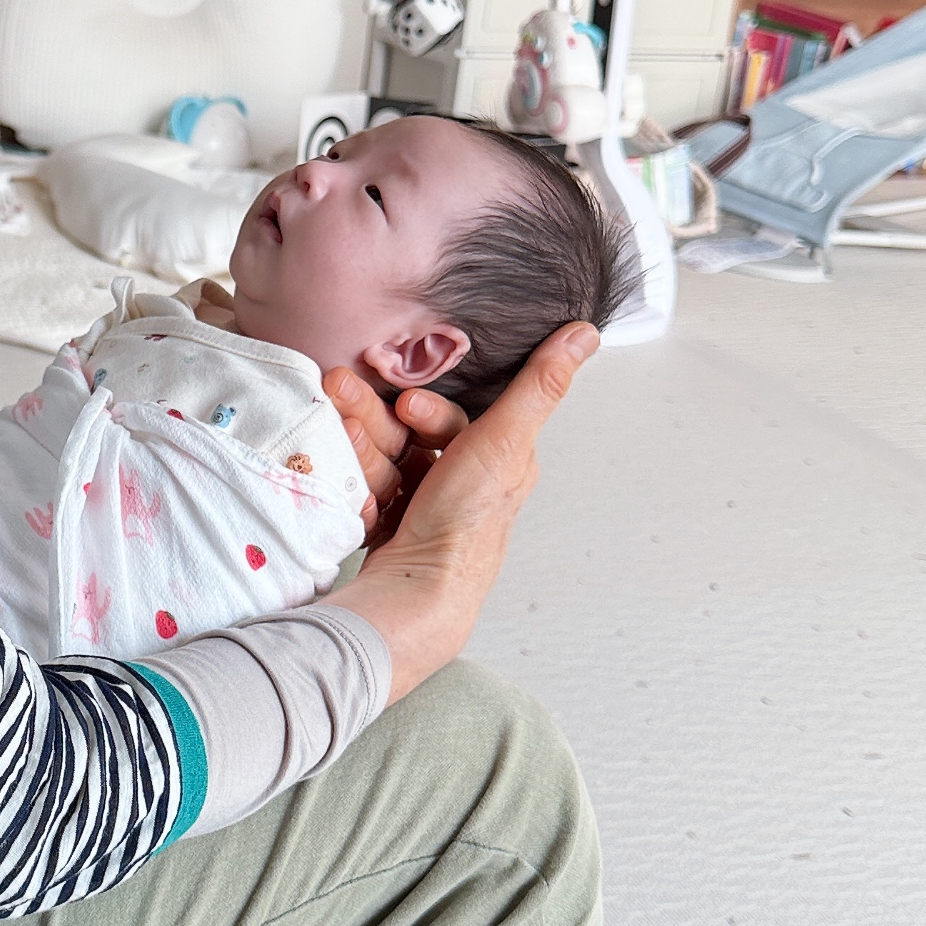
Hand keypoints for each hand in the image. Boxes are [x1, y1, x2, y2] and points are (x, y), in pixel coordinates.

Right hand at [326, 324, 599, 699]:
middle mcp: (459, 480)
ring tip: (341, 441)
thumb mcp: (506, 441)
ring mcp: (420, 506)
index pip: (448, 417)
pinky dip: (355, 485)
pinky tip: (354, 493)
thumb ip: (537, 384)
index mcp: (493, 459)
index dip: (422, 407)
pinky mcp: (388, 525)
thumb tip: (585, 333)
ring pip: (379, 456)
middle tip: (340, 391)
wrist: (415, 593)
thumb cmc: (467, 523)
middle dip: (371, 415)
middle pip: (405, 432)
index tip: (405, 407)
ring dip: (357, 446)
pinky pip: (364, 489)